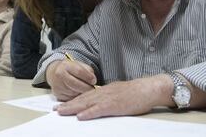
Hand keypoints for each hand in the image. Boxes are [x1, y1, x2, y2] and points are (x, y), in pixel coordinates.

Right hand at [46, 59, 97, 100]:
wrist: (54, 72)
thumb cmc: (70, 69)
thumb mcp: (79, 65)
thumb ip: (87, 71)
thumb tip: (93, 81)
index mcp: (66, 65)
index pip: (79, 71)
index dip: (88, 77)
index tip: (94, 81)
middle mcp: (60, 75)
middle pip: (76, 84)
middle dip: (86, 88)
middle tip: (93, 89)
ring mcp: (57, 85)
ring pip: (74, 93)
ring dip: (82, 93)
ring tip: (86, 90)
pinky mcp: (57, 94)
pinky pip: (70, 98)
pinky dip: (76, 98)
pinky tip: (79, 94)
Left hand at [55, 76, 172, 119]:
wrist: (149, 89)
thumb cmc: (137, 93)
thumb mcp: (120, 93)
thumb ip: (110, 96)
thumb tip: (101, 103)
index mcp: (105, 90)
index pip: (86, 95)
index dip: (74, 100)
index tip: (63, 104)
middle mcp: (104, 92)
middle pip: (83, 99)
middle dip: (68, 104)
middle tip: (56, 109)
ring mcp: (108, 98)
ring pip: (87, 103)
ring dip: (73, 108)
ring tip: (62, 112)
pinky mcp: (114, 105)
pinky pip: (99, 109)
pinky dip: (89, 113)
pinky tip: (80, 116)